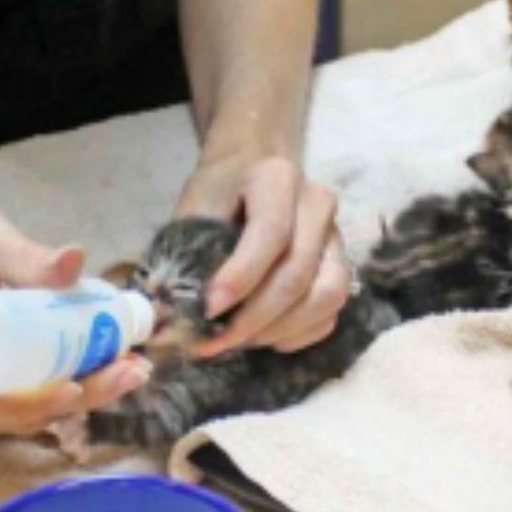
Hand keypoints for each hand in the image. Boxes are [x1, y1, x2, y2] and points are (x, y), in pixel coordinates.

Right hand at [0, 186, 150, 435]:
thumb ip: (19, 250)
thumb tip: (74, 260)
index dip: (19, 402)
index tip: (73, 385)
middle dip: (64, 403)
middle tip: (127, 372)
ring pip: (6, 416)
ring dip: (68, 404)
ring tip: (127, 372)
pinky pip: (6, 408)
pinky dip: (53, 398)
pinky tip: (101, 375)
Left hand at [176, 152, 349, 355]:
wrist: (251, 170)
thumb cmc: (218, 193)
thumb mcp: (195, 208)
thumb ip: (187, 255)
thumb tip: (171, 314)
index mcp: (276, 180)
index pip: (271, 234)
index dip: (241, 279)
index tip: (208, 310)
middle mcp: (316, 204)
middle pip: (297, 273)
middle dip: (253, 318)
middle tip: (214, 341)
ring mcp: (335, 237)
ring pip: (325, 296)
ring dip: (278, 330)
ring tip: (239, 340)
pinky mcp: (341, 265)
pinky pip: (330, 313)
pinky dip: (298, 335)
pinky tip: (263, 337)